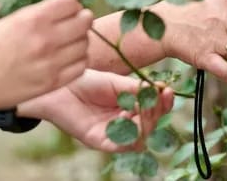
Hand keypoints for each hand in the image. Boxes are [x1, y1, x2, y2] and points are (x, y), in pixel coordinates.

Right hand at [0, 0, 92, 111]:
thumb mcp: (9, 22)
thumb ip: (37, 16)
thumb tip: (62, 11)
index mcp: (32, 19)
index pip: (71, 2)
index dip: (70, 5)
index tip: (65, 10)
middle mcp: (45, 39)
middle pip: (84, 21)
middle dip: (80, 20)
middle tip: (72, 25)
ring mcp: (51, 62)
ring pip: (85, 44)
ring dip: (79, 41)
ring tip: (67, 44)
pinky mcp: (53, 83)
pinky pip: (81, 66)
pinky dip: (77, 61)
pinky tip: (66, 59)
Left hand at [22, 70, 173, 151]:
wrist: (59, 85)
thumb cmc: (84, 81)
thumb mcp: (115, 82)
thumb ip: (136, 89)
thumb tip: (160, 91)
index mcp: (128, 108)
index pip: (153, 112)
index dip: (163, 104)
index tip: (168, 91)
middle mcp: (122, 123)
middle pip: (149, 127)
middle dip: (156, 112)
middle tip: (156, 98)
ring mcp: (112, 133)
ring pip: (139, 139)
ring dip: (145, 123)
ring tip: (140, 106)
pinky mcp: (99, 141)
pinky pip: (121, 145)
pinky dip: (129, 132)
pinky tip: (127, 115)